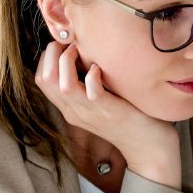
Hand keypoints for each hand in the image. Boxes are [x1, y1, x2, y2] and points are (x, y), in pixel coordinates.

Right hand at [34, 41, 181, 188]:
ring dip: (68, 61)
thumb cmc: (129, 118)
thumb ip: (88, 85)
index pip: (41, 78)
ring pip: (62, 84)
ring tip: (82, 52)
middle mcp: (76, 111)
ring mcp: (92, 113)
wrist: (151, 149)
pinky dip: (93, 75)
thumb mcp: (100, 102)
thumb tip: (83, 56)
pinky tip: (100, 69)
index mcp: (70, 108)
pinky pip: (92, 92)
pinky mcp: (110, 112)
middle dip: (52, 53)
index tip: (64, 45)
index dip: (47, 57)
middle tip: (70, 44)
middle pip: (45, 78)